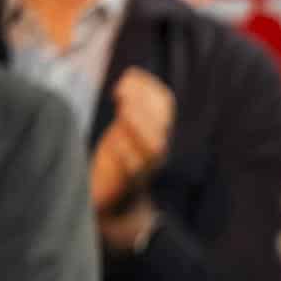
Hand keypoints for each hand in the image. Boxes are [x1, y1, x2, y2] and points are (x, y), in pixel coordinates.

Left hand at [89, 68, 173, 215]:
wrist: (116, 206)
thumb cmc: (117, 162)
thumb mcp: (125, 130)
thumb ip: (131, 109)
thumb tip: (132, 77)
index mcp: (157, 133)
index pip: (166, 105)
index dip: (150, 88)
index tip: (128, 75)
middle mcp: (155, 152)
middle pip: (161, 125)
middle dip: (143, 103)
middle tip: (120, 89)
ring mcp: (144, 170)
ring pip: (154, 148)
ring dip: (139, 125)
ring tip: (122, 109)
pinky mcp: (127, 187)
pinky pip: (133, 172)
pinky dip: (126, 154)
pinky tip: (114, 142)